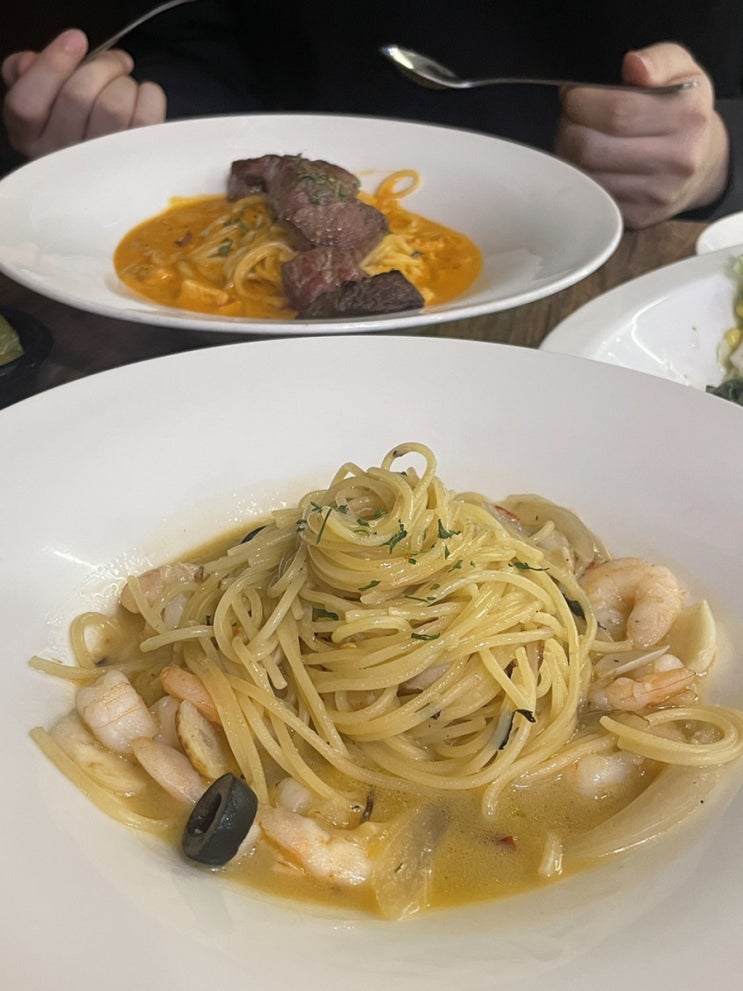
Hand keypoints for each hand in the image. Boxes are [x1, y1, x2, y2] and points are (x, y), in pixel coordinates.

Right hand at [2, 29, 166, 159]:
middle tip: (114, 61)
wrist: (119, 167)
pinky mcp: (138, 160)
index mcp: (31, 138)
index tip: (75, 40)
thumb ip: (28, 76)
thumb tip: (30, 61)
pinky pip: (145, 115)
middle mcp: (62, 156)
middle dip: (102, 64)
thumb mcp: (43, 99)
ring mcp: (102, 164)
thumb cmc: (80, 124)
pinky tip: (142, 100)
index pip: (26, 105)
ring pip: (113, 105)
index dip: (52, 65)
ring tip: (125, 86)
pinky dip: (149, 96)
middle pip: (78, 95)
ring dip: (124, 82)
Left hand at [554, 42, 728, 227]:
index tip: (574, 96)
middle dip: (569, 128)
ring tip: (579, 138)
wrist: (700, 162)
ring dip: (569, 155)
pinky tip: (588, 163)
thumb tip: (634, 64)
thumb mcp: (681, 70)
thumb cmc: (683, 111)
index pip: (616, 111)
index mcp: (687, 117)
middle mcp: (677, 159)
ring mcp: (657, 194)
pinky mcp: (638, 217)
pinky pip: (591, 197)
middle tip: (572, 118)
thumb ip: (658, 59)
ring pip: (586, 175)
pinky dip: (580, 178)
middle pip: (593, 147)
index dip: (581, 102)